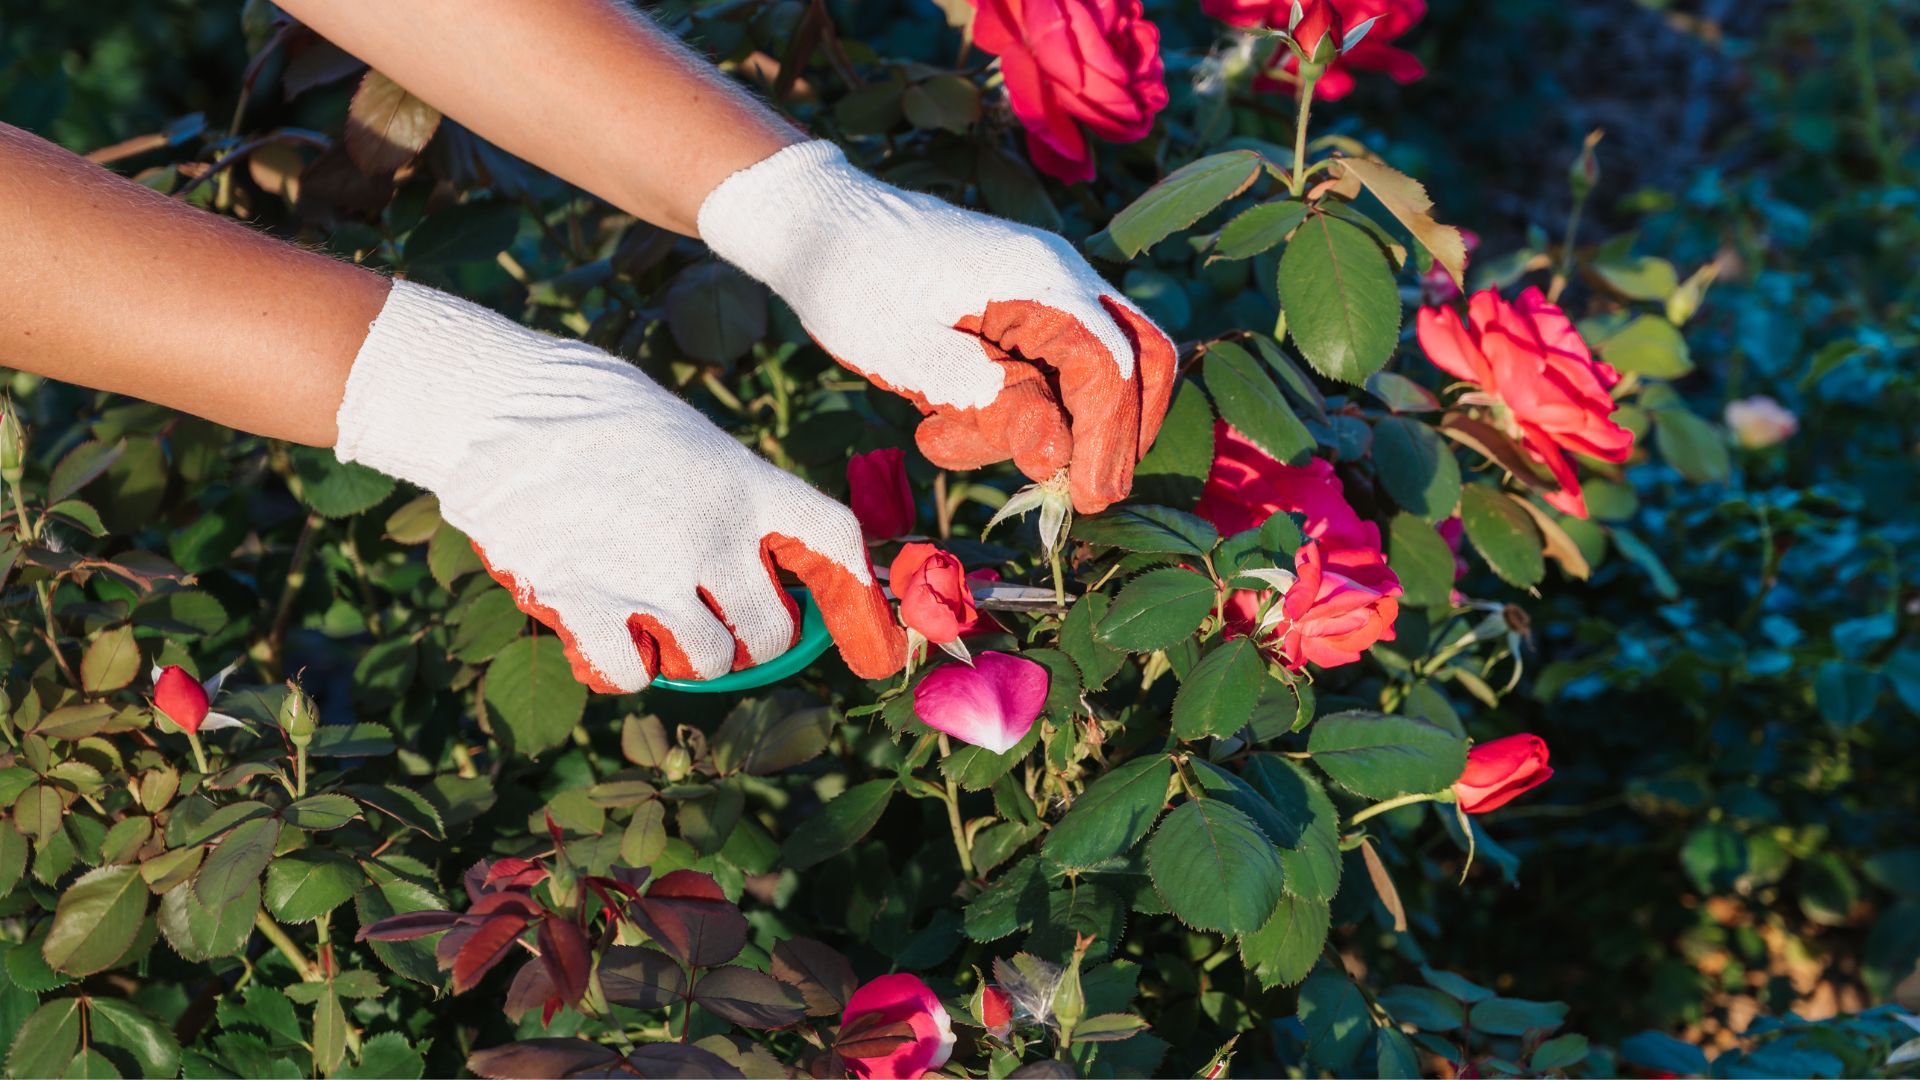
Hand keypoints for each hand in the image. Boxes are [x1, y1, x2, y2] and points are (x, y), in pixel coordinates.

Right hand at [334, 281, 904, 691]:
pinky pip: (632, 674)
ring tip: (656, 616)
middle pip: (773, 633)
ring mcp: (649, 575)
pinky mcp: (585, 602)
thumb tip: (764, 566)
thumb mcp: (689, 439)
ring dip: (688, 653)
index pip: (836, 543)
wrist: (497, 402)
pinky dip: (626, 666)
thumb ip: (732, 501)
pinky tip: (607, 632)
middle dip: (753, 638)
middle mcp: (711, 535)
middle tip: (722, 618)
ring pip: (707, 662)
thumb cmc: (594, 412)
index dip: (862, 600)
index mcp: (746, 482)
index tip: (870, 642)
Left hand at [698, 141, 1177, 514]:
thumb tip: (1056, 454)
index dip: (1108, 441)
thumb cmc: (852, 282)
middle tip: (1078, 493)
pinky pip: (1053, 366)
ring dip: (1046, 426)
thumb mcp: (910, 354)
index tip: (1084, 500)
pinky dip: (1016, 409)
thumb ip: (990, 400)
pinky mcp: (1024, 305)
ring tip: (947, 439)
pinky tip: (941, 423)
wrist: (818, 220)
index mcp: (1040, 279)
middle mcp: (1062, 275)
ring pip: (1099, 369)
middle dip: (1119, 434)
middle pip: (1142, 358)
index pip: (1112, 369)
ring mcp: (1048, 286)